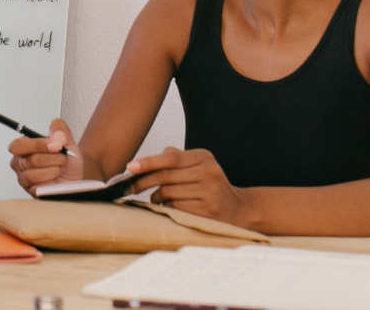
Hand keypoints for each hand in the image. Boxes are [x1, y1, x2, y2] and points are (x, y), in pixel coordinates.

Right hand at [8, 118, 84, 194]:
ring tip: (60, 169)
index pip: (19, 145)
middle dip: (54, 159)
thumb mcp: (66, 140)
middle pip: (32, 160)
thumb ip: (60, 129)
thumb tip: (57, 136)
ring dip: (54, 171)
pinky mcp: (30, 192)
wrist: (75, 178)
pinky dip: (52, 183)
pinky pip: (39, 188)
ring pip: (34, 175)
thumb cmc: (67, 160)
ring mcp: (23, 179)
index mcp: (23, 147)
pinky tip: (56, 180)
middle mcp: (19, 163)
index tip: (57, 145)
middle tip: (63, 159)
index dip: (39, 145)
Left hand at [128, 147, 252, 225]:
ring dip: (156, 197)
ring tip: (156, 198)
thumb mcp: (199, 166)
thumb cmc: (210, 187)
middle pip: (166, 176)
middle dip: (143, 182)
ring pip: (168, 193)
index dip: (147, 162)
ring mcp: (209, 193)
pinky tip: (168, 207)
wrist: (239, 211)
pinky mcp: (206, 212)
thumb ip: (176, 159)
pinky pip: (175, 208)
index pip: (170, 158)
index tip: (130, 167)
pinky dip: (166, 207)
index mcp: (204, 158)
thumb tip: (145, 161)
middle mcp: (209, 173)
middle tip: (130, 187)